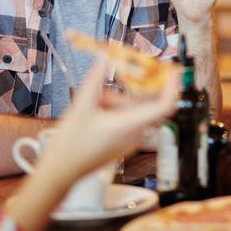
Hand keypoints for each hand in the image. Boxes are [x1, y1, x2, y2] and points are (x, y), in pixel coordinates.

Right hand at [39, 58, 176, 183]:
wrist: (59, 174)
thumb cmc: (69, 145)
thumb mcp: (81, 107)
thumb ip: (96, 79)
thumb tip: (105, 56)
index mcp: (130, 125)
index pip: (163, 105)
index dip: (171, 86)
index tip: (171, 69)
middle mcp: (135, 134)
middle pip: (143, 104)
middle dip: (128, 92)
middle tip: (107, 88)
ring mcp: (130, 141)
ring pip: (132, 111)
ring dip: (116, 102)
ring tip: (93, 105)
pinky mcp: (122, 145)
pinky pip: (127, 121)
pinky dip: (114, 112)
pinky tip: (95, 114)